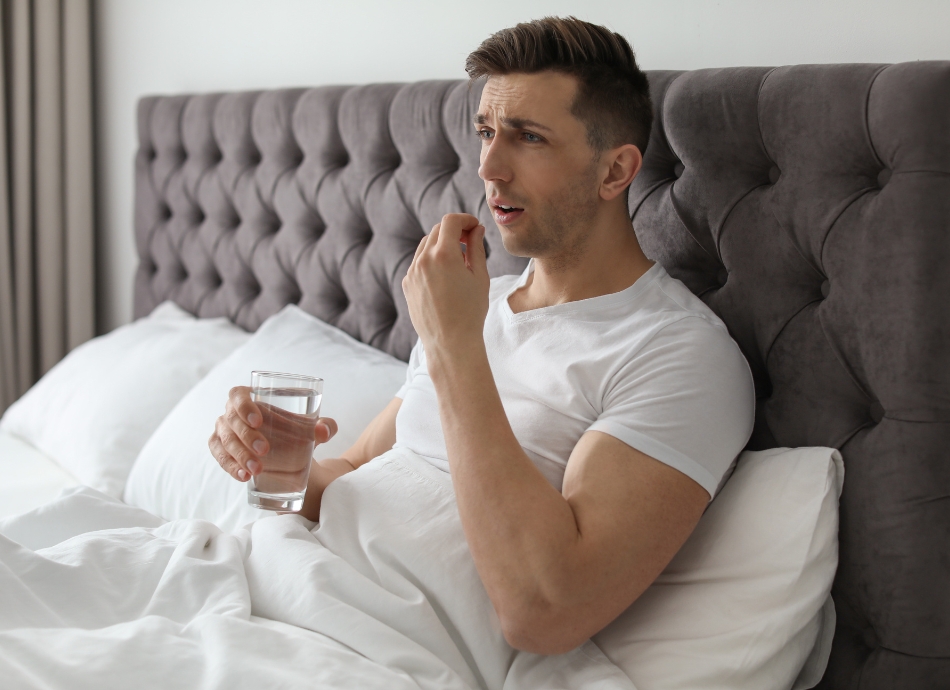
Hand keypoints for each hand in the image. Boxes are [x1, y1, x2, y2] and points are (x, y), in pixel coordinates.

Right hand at [208, 385, 337, 481]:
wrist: (288, 452)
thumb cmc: (295, 430)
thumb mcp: (310, 427)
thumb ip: (324, 426)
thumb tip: (325, 431)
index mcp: (250, 397)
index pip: (238, 395)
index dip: (244, 406)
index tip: (258, 421)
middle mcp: (232, 412)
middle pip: (231, 421)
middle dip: (247, 437)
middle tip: (265, 450)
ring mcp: (224, 431)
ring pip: (224, 441)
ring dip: (239, 456)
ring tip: (256, 470)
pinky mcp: (220, 449)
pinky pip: (220, 456)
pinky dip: (230, 466)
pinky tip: (243, 476)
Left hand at [402, 213, 490, 354]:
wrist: (450, 342)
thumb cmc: (471, 311)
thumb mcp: (480, 277)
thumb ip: (476, 248)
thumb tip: (476, 230)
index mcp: (444, 255)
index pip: (450, 221)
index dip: (465, 219)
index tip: (475, 227)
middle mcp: (423, 260)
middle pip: (437, 230)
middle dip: (454, 231)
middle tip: (470, 241)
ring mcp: (412, 272)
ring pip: (425, 246)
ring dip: (442, 245)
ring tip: (459, 261)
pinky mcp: (406, 284)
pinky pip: (418, 263)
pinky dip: (431, 261)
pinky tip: (445, 277)